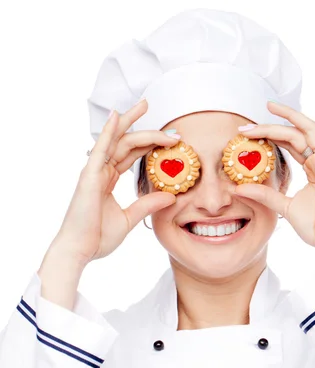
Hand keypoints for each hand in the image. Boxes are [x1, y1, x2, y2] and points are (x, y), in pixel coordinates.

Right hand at [45, 100, 178, 267]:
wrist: (79, 251)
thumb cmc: (97, 238)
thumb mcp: (129, 218)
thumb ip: (148, 204)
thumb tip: (171, 196)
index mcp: (107, 180)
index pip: (131, 154)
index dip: (150, 143)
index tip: (171, 138)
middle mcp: (100, 171)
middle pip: (124, 141)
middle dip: (143, 126)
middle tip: (158, 113)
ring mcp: (93, 172)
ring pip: (116, 140)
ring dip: (131, 122)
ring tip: (145, 105)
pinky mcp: (89, 176)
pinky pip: (101, 149)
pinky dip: (109, 131)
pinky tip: (118, 116)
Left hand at [234, 101, 314, 259]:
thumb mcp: (283, 207)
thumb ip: (264, 195)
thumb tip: (238, 188)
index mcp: (312, 169)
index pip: (290, 144)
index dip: (270, 136)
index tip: (247, 133)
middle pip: (294, 134)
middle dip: (270, 126)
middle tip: (246, 125)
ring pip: (307, 132)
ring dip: (288, 118)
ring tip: (269, 107)